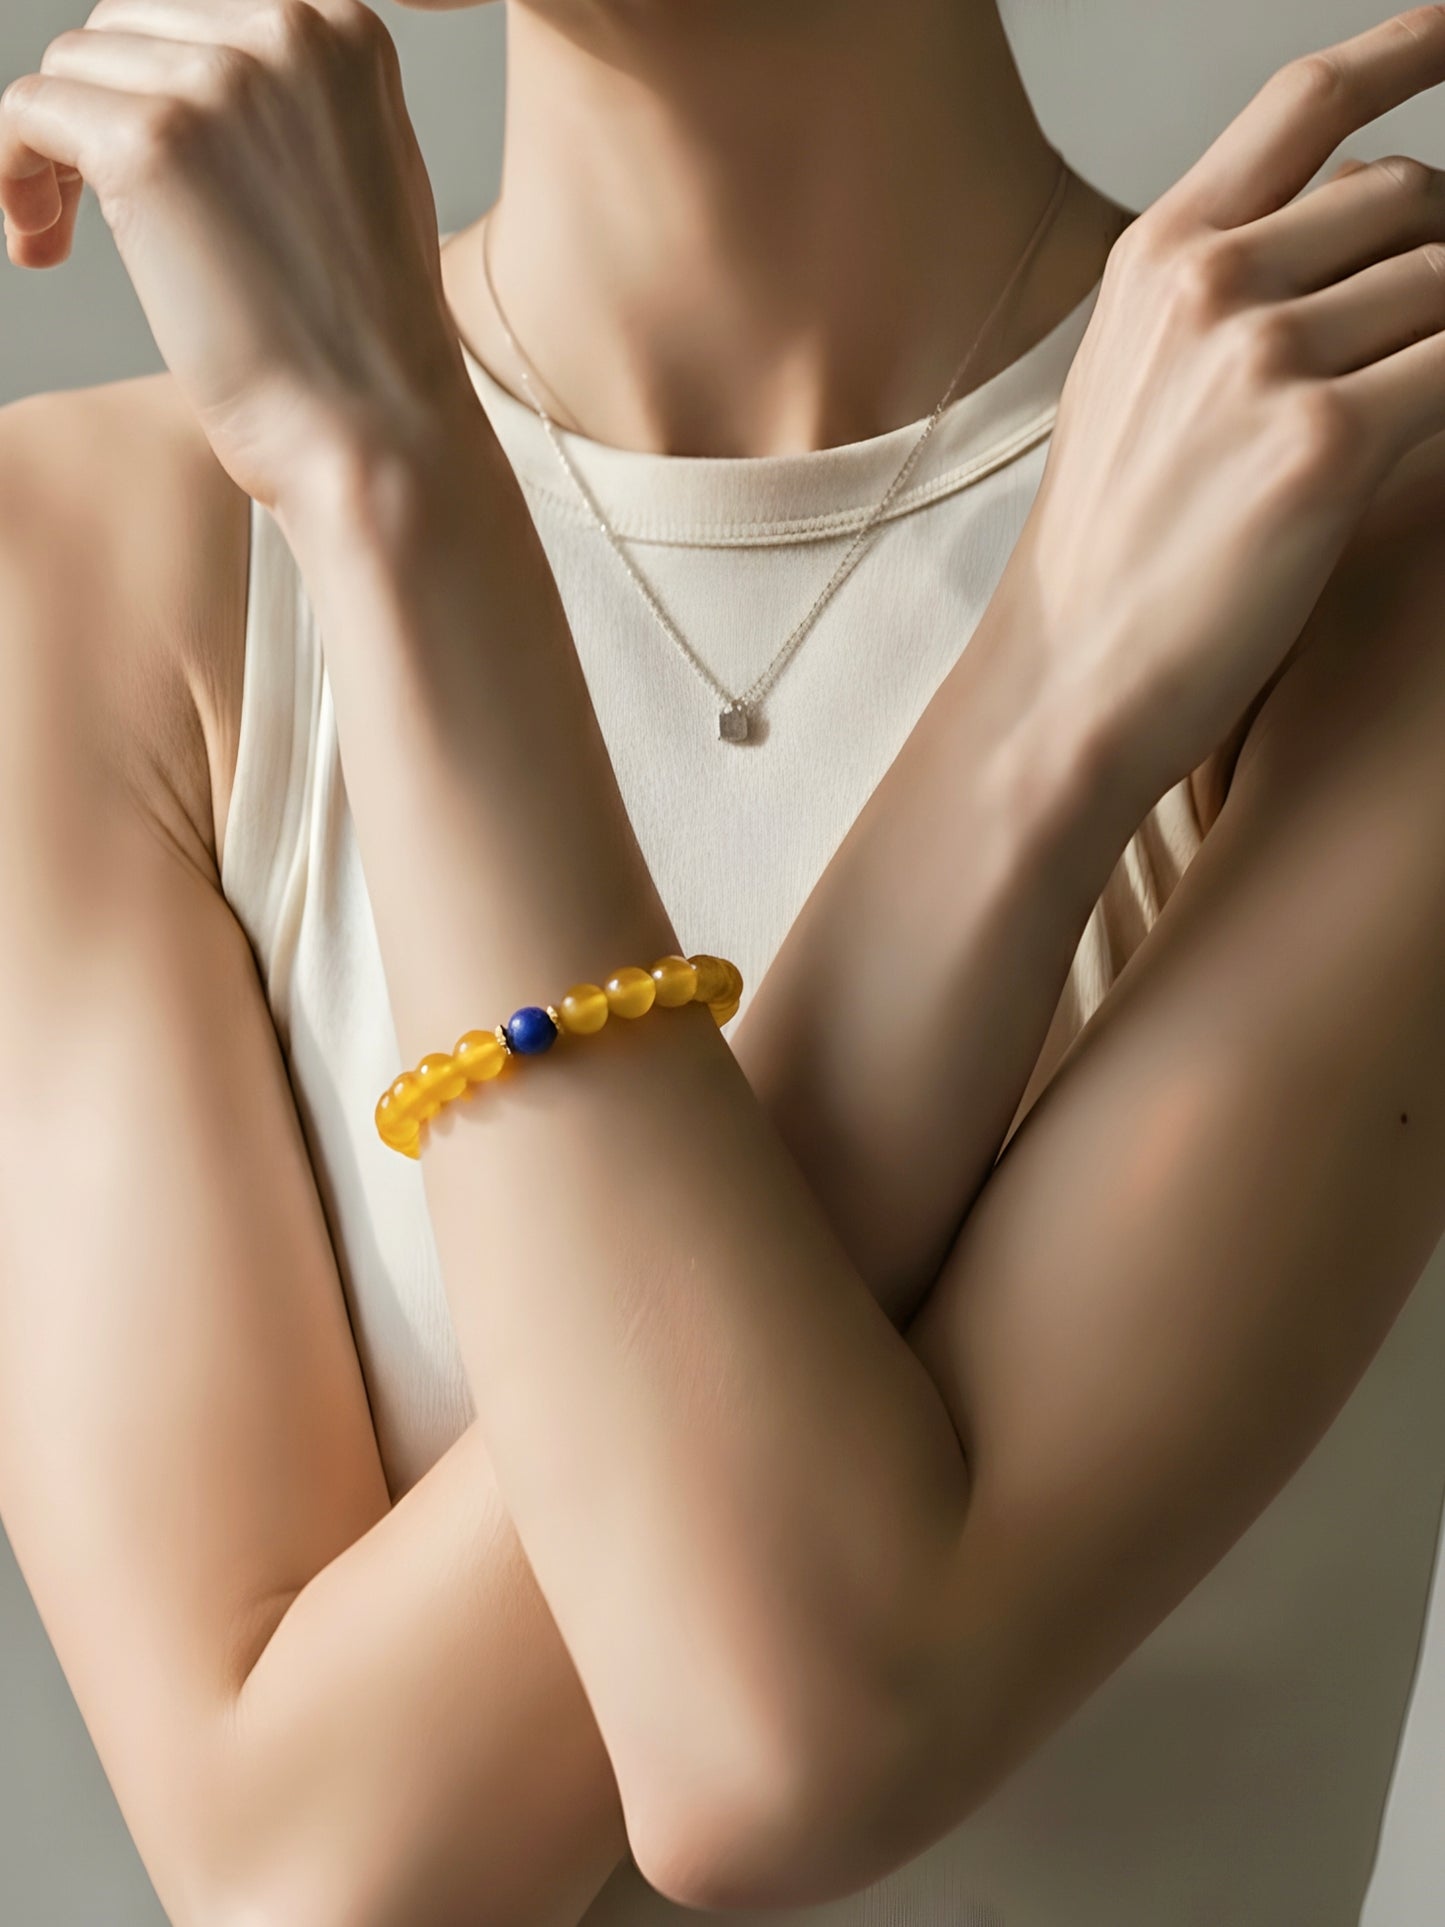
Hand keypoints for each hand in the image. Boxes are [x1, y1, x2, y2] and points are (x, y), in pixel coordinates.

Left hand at [0, 0, 477, 510]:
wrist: (378, 431)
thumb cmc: (366, 342)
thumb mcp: (357, 179)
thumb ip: (287, 106)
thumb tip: (188, 83)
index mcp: (345, 31)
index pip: (195, 10)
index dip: (152, 87)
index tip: (151, 177)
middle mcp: (288, 31)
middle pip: (124, 25)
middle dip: (96, 113)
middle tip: (89, 214)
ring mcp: (217, 83)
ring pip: (73, 68)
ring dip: (51, 153)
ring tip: (61, 239)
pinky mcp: (150, 144)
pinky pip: (28, 113)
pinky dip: (13, 172)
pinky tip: (38, 241)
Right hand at [1003, 5, 1444, 801]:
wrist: (1075, 678)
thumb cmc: (1113, 548)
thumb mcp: (1135, 380)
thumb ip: (1232, 286)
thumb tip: (1371, 219)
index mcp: (1158, 257)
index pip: (1307, 102)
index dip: (1408, 46)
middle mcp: (1208, 286)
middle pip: (1410, 197)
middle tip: (1436, 336)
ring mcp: (1264, 359)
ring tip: (1424, 400)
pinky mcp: (1326, 444)